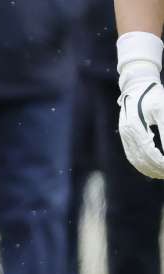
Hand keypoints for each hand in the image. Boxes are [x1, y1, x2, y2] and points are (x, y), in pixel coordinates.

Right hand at [118, 33, 163, 177]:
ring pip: (135, 159)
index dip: (160, 162)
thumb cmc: (154, 95)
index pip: (149, 151)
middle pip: (141, 158)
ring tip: (161, 175)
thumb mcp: (163, 110)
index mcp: (135, 126)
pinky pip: (132, 155)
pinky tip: (150, 168)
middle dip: (156, 168)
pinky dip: (141, 165)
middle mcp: (127, 133)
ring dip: (149, 169)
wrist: (137, 86)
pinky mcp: (125, 136)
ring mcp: (124, 135)